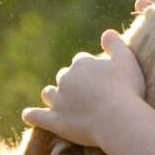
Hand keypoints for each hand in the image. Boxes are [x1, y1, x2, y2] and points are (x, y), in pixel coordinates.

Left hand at [21, 30, 145, 147]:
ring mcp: (58, 101)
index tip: (100, 79)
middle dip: (71, 82)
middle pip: (64, 76)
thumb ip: (115, 44)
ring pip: (49, 93)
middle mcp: (66, 78)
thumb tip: (107, 33)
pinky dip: (32, 115)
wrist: (118, 119)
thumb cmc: (126, 89)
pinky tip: (28, 115)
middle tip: (85, 94)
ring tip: (59, 102)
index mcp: (81, 63)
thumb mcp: (126, 60)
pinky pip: (36, 116)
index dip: (90, 69)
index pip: (81, 61)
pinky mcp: (54, 121)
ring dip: (53, 95)